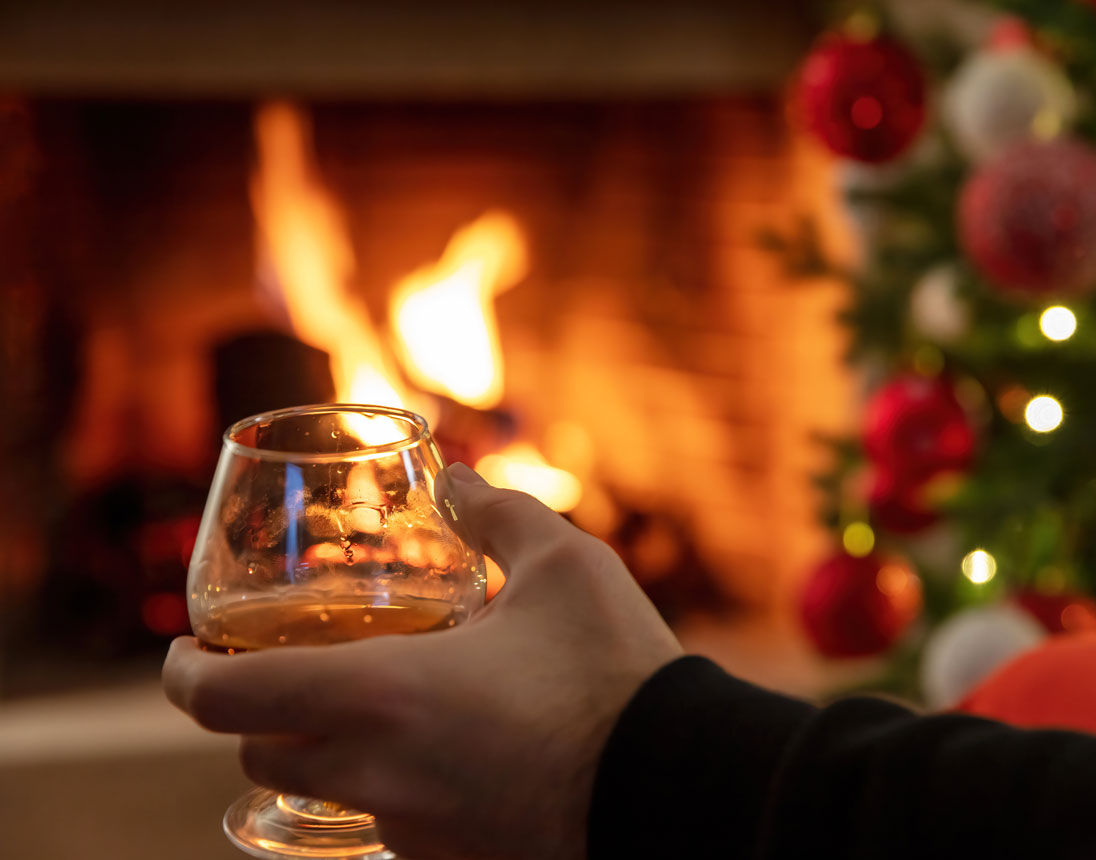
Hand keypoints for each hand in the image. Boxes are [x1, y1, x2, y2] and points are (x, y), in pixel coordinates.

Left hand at [163, 463, 682, 859]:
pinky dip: (395, 781)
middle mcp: (376, 774)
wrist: (678, 786)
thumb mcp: (564, 566)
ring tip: (393, 700)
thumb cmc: (614, 671)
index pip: (224, 700)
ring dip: (334, 746)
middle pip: (264, 752)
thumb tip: (461, 479)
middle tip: (297, 666)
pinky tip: (458, 745)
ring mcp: (413, 830)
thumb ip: (499, 512)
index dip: (183, 675)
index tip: (182, 655)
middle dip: (260, 710)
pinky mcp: (456, 858)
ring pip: (329, 789)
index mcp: (378, 697)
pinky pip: (392, 821)